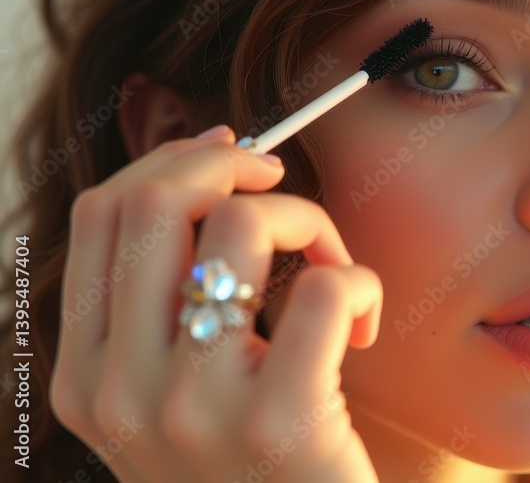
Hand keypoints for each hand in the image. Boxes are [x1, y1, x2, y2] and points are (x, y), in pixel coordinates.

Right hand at [50, 127, 382, 482]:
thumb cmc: (253, 463)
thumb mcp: (178, 390)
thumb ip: (172, 298)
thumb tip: (217, 164)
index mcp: (87, 372)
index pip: (102, 213)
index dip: (173, 160)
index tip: (234, 156)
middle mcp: (121, 388)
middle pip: (157, 200)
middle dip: (236, 168)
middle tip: (285, 190)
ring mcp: (192, 407)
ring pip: (241, 224)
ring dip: (310, 222)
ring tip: (335, 272)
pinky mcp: (277, 420)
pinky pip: (327, 289)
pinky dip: (363, 284)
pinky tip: (365, 332)